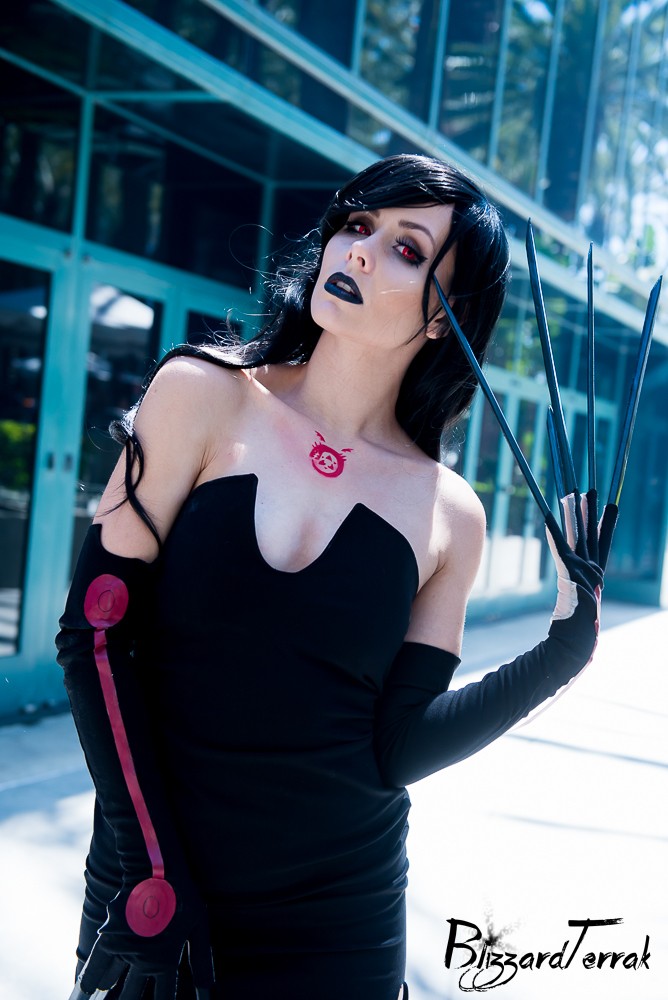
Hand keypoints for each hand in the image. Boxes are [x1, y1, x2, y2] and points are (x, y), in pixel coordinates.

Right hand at [72, 880, 213, 999]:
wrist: (156, 868)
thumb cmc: (182, 896)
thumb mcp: (198, 926)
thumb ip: (201, 958)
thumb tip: (207, 988)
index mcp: (165, 960)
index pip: (163, 997)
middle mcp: (142, 961)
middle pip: (132, 997)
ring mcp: (122, 950)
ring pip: (111, 985)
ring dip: (111, 992)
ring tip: (110, 996)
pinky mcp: (107, 937)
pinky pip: (93, 967)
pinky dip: (89, 981)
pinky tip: (87, 992)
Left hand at [545, 502, 601, 655]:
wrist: (575, 646)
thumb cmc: (573, 631)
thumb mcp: (576, 606)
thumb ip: (573, 589)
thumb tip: (571, 585)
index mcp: (595, 577)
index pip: (601, 545)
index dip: (605, 525)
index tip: (610, 506)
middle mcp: (593, 573)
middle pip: (591, 536)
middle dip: (591, 513)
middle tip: (591, 491)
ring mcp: (584, 574)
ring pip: (579, 537)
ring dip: (576, 515)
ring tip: (575, 495)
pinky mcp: (571, 577)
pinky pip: (560, 550)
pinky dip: (555, 534)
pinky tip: (547, 518)